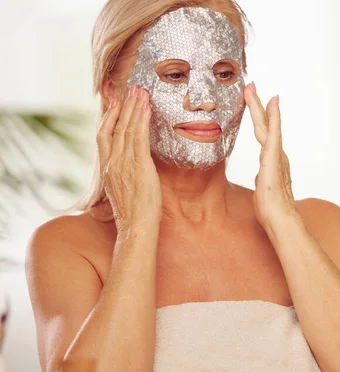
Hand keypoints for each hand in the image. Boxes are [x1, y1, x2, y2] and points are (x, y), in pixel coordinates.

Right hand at [96, 85, 161, 233]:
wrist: (136, 227)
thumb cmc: (134, 213)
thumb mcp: (123, 190)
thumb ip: (124, 173)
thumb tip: (133, 165)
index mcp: (106, 168)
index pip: (103, 136)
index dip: (109, 116)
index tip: (115, 101)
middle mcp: (112, 163)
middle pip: (115, 127)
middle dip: (124, 106)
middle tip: (131, 88)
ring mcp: (123, 164)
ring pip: (127, 129)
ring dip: (135, 108)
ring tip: (141, 92)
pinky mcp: (139, 166)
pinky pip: (140, 138)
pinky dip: (143, 121)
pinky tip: (147, 108)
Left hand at [244, 82, 296, 231]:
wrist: (280, 220)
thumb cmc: (271, 210)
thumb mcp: (262, 190)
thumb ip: (262, 180)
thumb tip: (260, 178)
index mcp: (271, 161)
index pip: (262, 134)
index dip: (259, 117)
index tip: (253, 101)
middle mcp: (275, 154)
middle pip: (264, 125)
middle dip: (257, 104)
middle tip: (250, 85)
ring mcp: (275, 155)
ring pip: (266, 125)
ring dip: (260, 106)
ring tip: (252, 88)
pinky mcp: (273, 158)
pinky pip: (273, 133)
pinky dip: (273, 117)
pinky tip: (272, 103)